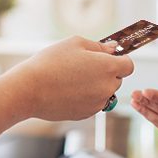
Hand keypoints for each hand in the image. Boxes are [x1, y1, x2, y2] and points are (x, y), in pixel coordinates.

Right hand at [8, 36, 133, 120]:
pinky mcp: (87, 114)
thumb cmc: (50, 63)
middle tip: (85, 66)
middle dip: (107, 73)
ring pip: (105, 93)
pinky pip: (94, 103)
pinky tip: (68, 90)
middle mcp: (107, 87)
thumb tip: (113, 49)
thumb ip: (99, 46)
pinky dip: (86, 97)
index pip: (129, 65)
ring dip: (97, 86)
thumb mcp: (75, 43)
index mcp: (108, 67)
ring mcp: (98, 103)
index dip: (120, 60)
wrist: (29, 90)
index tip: (109, 58)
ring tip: (74, 79)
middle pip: (118, 79)